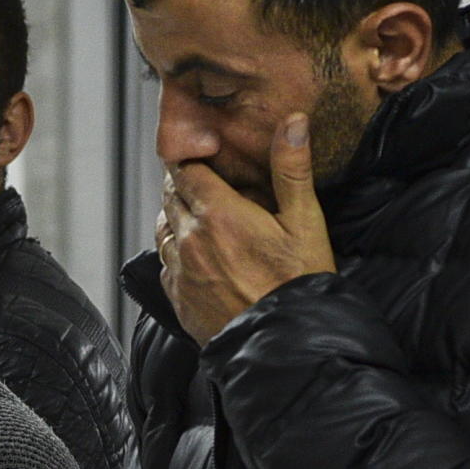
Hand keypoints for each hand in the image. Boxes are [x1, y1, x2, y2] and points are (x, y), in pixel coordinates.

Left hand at [156, 113, 334, 342]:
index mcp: (218, 214)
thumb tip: (294, 121)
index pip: (186, 170)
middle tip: (207, 183)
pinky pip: (166, 263)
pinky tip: (200, 256)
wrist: (284, 346)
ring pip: (164, 229)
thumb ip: (292, 169)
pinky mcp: (177, 297)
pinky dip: (177, 252)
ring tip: (203, 218)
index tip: (205, 155)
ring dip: (178, 218)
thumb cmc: (298, 284)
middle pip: (171, 196)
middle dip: (185, 185)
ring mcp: (180, 270)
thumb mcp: (305, 222)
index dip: (193, 158)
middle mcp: (190, 239)